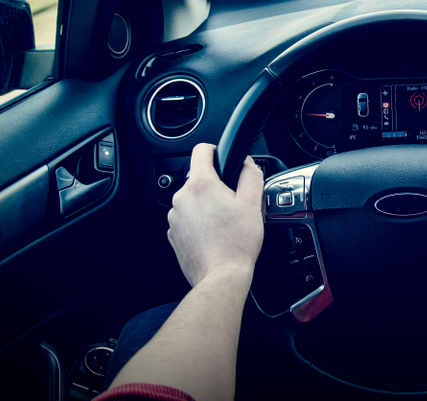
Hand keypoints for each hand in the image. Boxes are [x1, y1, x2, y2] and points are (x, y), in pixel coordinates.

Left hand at [167, 143, 264, 286]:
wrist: (221, 276)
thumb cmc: (237, 243)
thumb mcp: (252, 204)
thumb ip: (251, 175)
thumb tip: (247, 163)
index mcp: (201, 184)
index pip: (201, 151)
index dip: (214, 151)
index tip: (222, 158)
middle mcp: (182, 198)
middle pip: (198, 179)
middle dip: (215, 186)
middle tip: (232, 204)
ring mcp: (175, 217)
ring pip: (192, 200)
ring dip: (206, 205)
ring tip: (223, 223)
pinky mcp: (173, 234)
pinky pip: (187, 219)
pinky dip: (198, 222)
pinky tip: (213, 234)